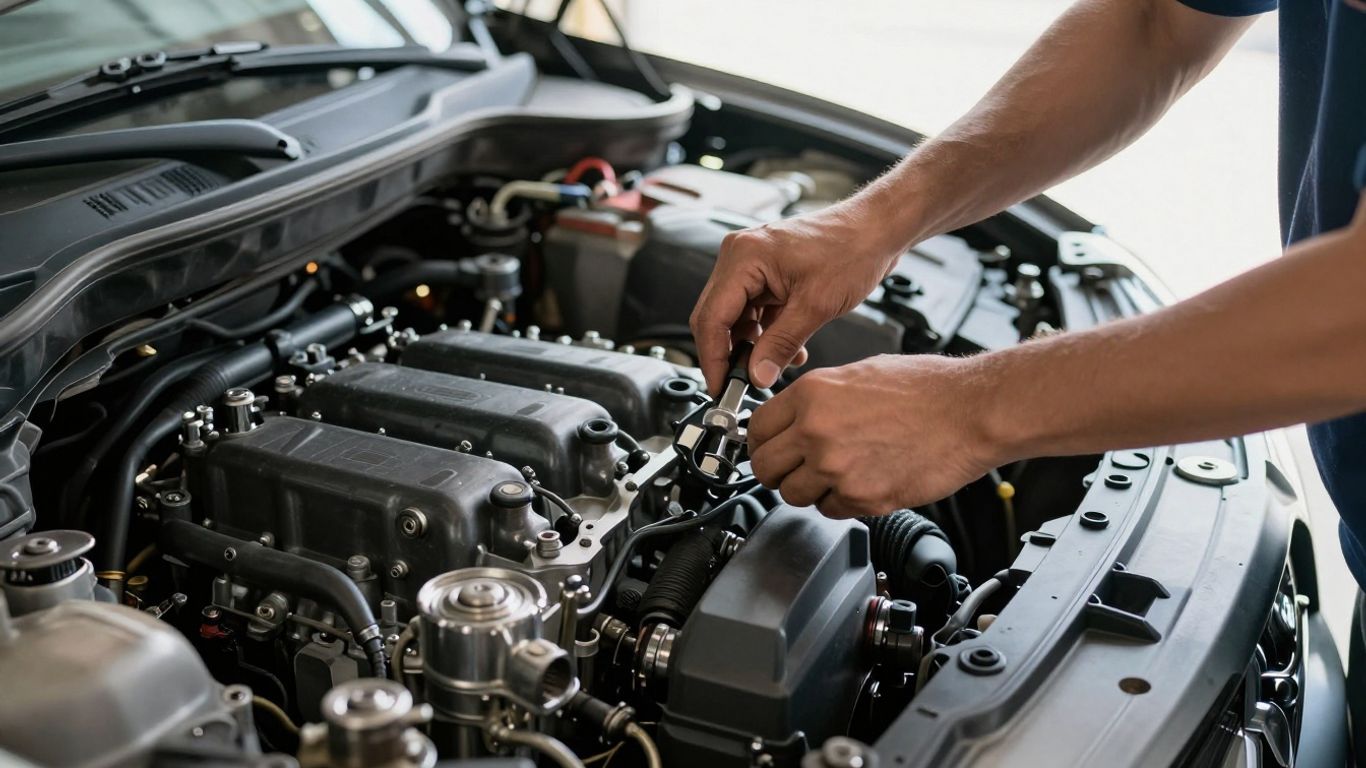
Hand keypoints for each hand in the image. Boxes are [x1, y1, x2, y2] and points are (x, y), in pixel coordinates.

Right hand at [689, 201, 906, 393]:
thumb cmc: (852, 249)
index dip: (712, 358)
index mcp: (744, 257)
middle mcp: (740, 257)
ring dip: (752, 347)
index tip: (721, 387)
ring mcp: (752, 265)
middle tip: (741, 386)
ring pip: (734, 319)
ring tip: (775, 367)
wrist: (876, 230)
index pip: (710, 317)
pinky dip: (766, 335)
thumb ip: (781, 344)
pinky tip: (790, 351)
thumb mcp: (816, 305)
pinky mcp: (766, 275)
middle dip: (729, 355)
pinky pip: (754, 313)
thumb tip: (757, 376)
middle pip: (716, 318)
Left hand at [747, 354, 1002, 517]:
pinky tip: (862, 481)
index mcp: (811, 395)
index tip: (768, 448)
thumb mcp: (858, 374)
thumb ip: (817, 399)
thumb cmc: (926, 388)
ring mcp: (836, 469)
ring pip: (792, 495)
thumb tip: (793, 418)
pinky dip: (841, 502)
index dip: (760, 441)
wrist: (969, 411)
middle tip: (792, 469)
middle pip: (764, 468)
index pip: (756, 429)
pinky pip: (830, 510)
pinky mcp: (862, 498)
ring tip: (835, 474)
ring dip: (808, 489)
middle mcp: (816, 432)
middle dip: (775, 471)